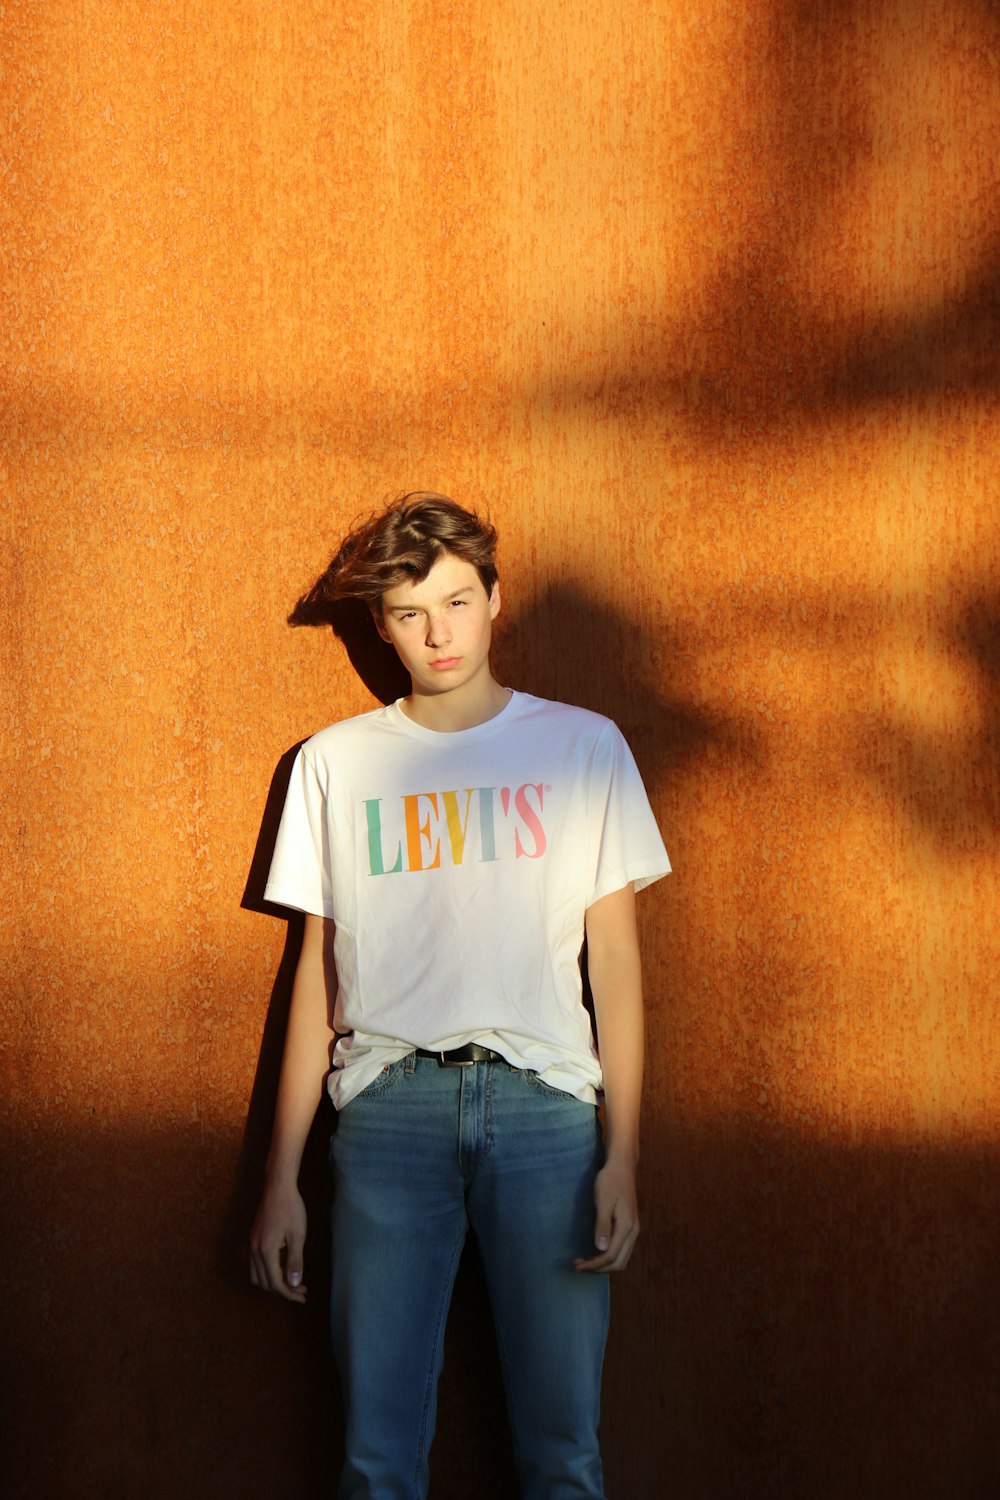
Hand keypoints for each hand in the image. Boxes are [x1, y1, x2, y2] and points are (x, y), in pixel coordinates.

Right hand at [249, 1180, 308, 1302]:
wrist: (278, 1187)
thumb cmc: (291, 1209)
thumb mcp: (298, 1235)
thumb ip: (295, 1261)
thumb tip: (294, 1284)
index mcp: (266, 1251)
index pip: (275, 1282)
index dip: (289, 1293)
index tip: (302, 1297)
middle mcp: (254, 1250)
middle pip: (264, 1283)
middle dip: (282, 1291)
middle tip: (301, 1291)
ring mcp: (251, 1245)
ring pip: (256, 1276)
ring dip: (273, 1284)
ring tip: (292, 1284)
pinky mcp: (253, 1240)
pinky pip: (255, 1265)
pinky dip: (267, 1273)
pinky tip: (281, 1270)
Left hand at [573, 1159, 638, 1272]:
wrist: (622, 1166)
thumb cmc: (610, 1181)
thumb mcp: (603, 1201)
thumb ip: (602, 1225)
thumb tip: (601, 1249)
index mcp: (627, 1227)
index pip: (610, 1256)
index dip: (593, 1265)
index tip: (576, 1265)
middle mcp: (633, 1232)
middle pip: (618, 1263)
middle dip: (598, 1268)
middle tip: (579, 1266)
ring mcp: (633, 1229)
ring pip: (622, 1258)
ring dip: (604, 1264)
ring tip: (586, 1261)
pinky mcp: (630, 1226)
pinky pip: (622, 1250)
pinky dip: (609, 1256)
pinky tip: (596, 1251)